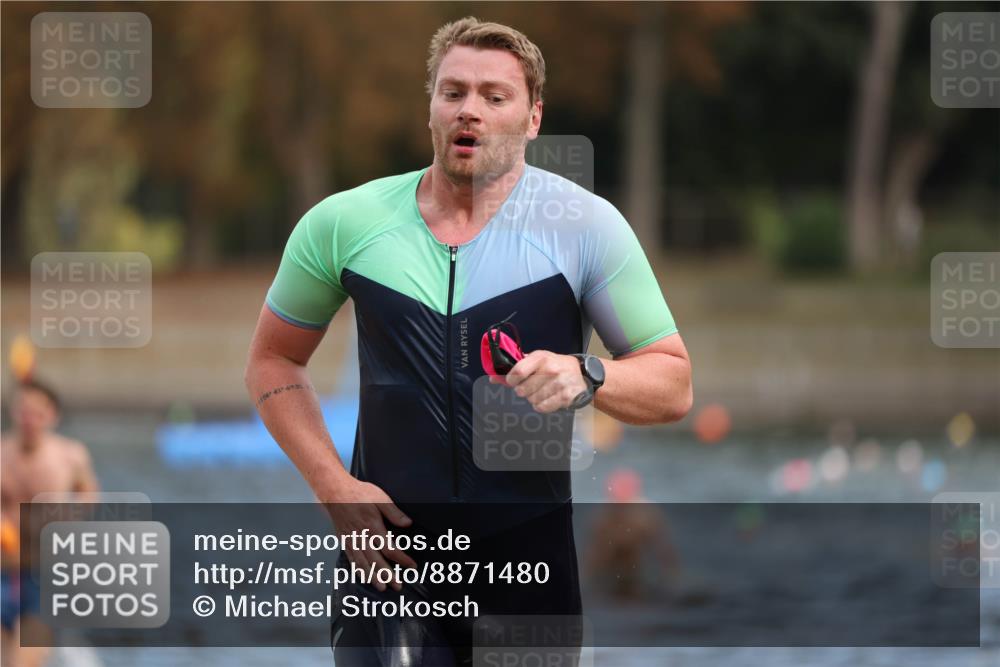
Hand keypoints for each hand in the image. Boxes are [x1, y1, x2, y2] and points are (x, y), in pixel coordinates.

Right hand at [320, 476, 415, 591]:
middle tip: (398, 586)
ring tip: (382, 587)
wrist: (335, 492)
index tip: (412, 566)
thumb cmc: (359, 494)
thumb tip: (407, 523)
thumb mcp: (380, 498)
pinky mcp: (344, 541)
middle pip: (376, 560)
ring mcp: (352, 540)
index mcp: (373, 527)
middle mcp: (362, 537)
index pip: (390, 548)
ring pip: (363, 563)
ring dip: (373, 576)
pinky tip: (364, 577)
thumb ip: (394, 512)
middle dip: (388, 574)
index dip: (402, 559)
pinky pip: (351, 559)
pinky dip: (358, 570)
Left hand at [498, 351, 588, 412]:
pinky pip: (542, 407)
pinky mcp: (566, 396)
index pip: (518, 372)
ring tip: (543, 391)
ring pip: (532, 400)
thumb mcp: (536, 361)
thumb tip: (492, 379)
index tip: (513, 381)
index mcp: (541, 357)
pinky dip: (542, 406)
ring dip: (534, 398)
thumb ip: (515, 369)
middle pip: (523, 390)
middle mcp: (551, 369)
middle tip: (533, 386)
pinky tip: (548, 398)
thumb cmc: (553, 366)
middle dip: (524, 390)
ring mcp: (560, 383)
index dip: (511, 380)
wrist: (580, 373)